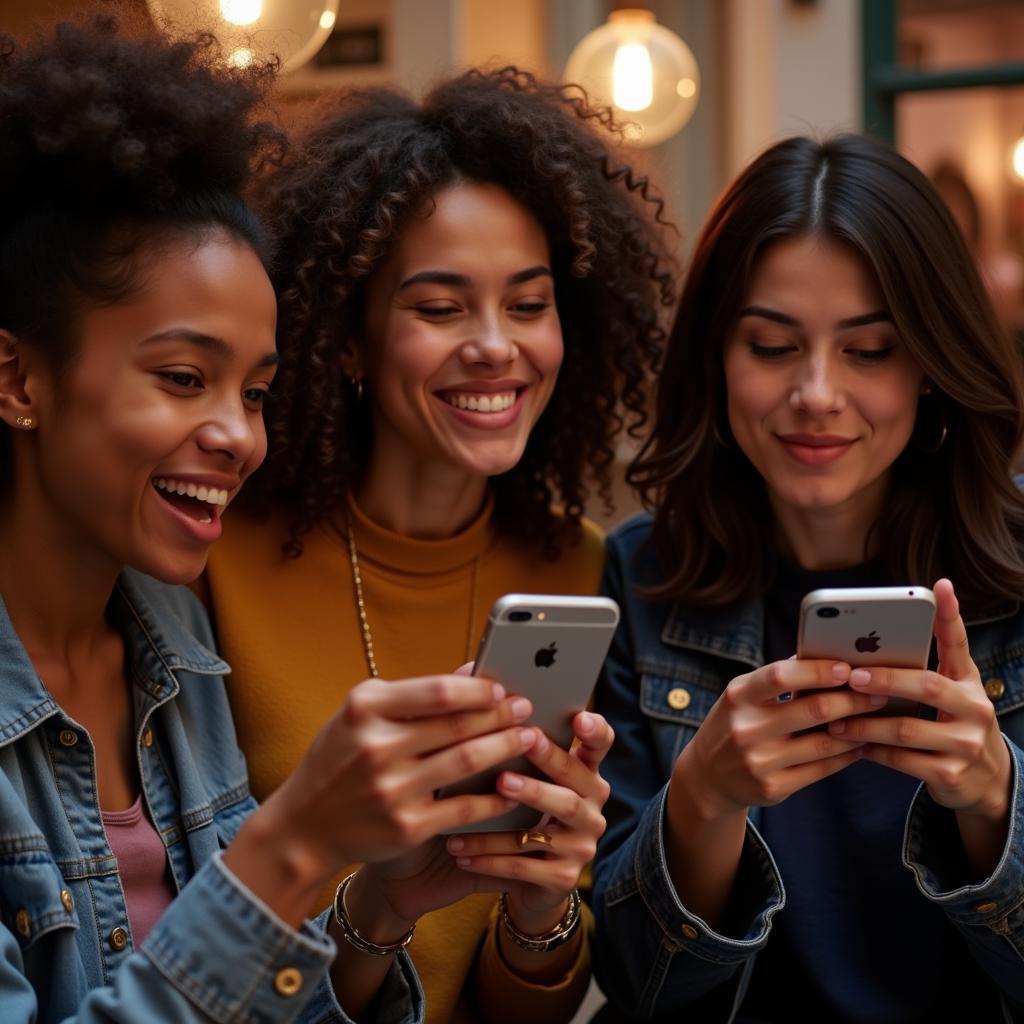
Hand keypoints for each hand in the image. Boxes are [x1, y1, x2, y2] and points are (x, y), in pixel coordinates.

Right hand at [225, 674, 534, 923]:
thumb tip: (473, 670)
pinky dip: (495, 797)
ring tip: (529, 738)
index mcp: (366, 708)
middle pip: (458, 725)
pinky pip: (465, 808)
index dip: (478, 689)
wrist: (304, 826)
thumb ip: (415, 695)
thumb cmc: (341, 758)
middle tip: (526, 708)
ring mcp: (392, 789)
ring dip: (506, 748)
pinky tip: (513, 787)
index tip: (501, 688)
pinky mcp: (406, 826)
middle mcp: (376, 747)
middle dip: (501, 715)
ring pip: (467, 762)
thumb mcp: (364, 714)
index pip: (438, 691)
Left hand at [445, 710, 613, 934]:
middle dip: (543, 771)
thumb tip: (473, 674)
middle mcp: (592, 806)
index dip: (595, 732)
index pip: (600, 744)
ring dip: (506, 819)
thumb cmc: (515, 808)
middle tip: (507, 764)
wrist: (525, 878)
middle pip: (573, 786)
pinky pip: (525, 867)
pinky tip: (458, 850)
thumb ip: (507, 730)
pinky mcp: (562, 878)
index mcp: (584, 772)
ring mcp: (582, 844)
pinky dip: (489, 857)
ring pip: (547, 829)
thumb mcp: (519, 770)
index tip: (580, 719)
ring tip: (475, 806)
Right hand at [674, 658, 879, 822]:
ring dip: (858, 728)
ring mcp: (759, 761)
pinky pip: (822, 769)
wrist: (708, 776)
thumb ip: (777, 679)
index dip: (818, 671)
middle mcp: (746, 729)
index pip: (780, 676)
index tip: (848, 667)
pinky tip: (861, 744)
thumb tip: (825, 654)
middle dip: (852, 699)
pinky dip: (847, 755)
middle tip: (878, 692)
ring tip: (877, 716)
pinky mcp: (773, 787)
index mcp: (738, 696)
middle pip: (813, 710)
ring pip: (824, 742)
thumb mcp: (743, 696)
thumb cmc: (734, 723)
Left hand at [827, 579, 1010, 870]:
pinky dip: (871, 751)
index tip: (939, 587)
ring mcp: (965, 744)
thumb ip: (921, 669)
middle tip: (850, 675)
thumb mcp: (951, 693)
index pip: (959, 643)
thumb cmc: (953, 724)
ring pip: (905, 728)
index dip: (950, 615)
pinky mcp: (950, 774)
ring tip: (834, 718)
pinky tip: (852, 745)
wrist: (986, 782)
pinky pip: (900, 760)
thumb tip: (870, 642)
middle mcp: (975, 709)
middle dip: (884, 679)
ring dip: (864, 723)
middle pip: (926, 686)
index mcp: (969, 683)